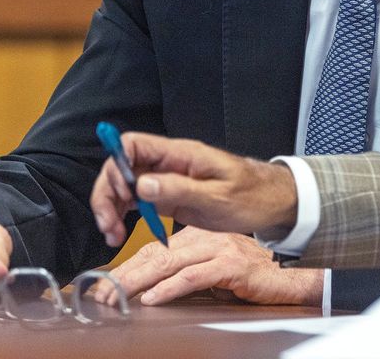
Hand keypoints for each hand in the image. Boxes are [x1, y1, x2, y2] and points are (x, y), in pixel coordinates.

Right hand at [90, 134, 297, 247]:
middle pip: (121, 167)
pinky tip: (121, 233)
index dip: (117, 165)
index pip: (133, 144)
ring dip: (111, 208)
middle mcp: (168, 163)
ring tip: (113, 236)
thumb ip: (179, 189)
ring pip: (124, 185)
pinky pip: (135, 200)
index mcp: (180, 154)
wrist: (272, 203)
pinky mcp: (167, 196)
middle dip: (107, 194)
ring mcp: (166, 179)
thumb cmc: (252, 195)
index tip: (120, 195)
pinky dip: (123, 215)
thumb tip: (141, 184)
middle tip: (110, 226)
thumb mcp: (218, 197)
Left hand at [91, 227, 321, 306]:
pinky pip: (194, 277)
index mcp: (197, 236)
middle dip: (124, 276)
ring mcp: (219, 249)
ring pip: (169, 263)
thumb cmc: (251, 276)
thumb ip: (185, 273)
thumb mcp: (211, 270)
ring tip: (117, 296)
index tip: (104, 285)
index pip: (154, 249)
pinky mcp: (231, 266)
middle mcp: (205, 237)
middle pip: (155, 254)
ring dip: (138, 282)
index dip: (127, 267)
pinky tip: (154, 297)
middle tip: (101, 293)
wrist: (288, 276)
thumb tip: (151, 290)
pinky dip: (170, 288)